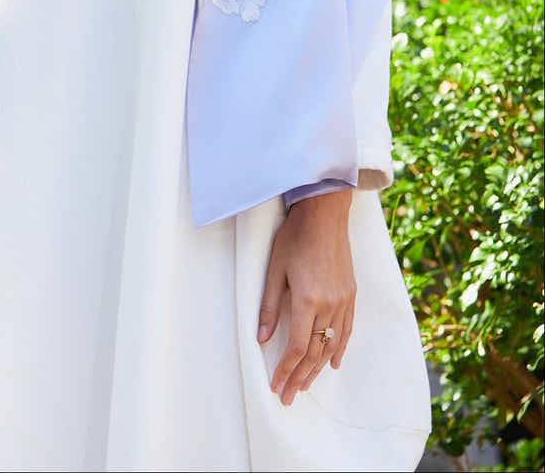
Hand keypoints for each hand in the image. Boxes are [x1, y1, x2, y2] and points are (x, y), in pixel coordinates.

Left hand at [257, 188, 355, 405]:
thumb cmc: (294, 237)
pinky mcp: (351, 293)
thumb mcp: (274, 269)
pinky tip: (332, 363)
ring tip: (305, 385)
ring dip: (317, 368)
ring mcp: (343, 300)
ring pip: (331, 345)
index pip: (297, 347)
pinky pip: (347, 330)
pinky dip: (339, 349)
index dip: (285, 370)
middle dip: (299, 377)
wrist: (324, 214)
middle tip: (288, 397)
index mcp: (307, 299)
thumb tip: (260, 339)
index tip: (276, 387)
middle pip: (314, 352)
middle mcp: (329, 304)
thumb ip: (269, 306)